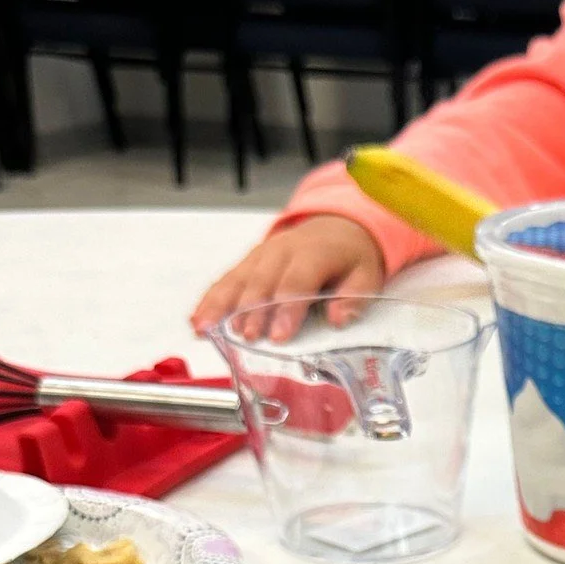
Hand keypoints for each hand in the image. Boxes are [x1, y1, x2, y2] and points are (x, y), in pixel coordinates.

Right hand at [191, 216, 385, 342]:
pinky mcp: (249, 262)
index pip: (297, 281)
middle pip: (263, 281)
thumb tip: (339, 319)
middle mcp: (282, 250)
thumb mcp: (366, 275)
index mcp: (314, 253)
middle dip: (252, 310)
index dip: (287, 309)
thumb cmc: (350, 257)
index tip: (278, 335)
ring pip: (238, 279)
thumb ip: (354, 298)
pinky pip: (227, 280)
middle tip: (246, 337)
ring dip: (221, 305)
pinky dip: (211, 300)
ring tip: (206, 329)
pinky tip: (198, 320)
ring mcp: (261, 254)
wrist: (336, 226)